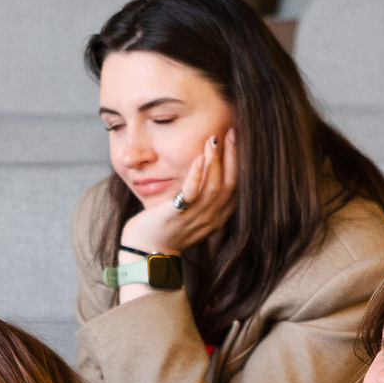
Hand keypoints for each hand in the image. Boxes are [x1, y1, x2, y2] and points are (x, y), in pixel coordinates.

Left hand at [118, 130, 238, 268]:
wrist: (146, 250)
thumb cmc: (167, 227)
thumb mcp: (192, 212)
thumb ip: (202, 196)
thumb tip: (207, 167)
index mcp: (217, 217)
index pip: (236, 187)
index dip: (238, 163)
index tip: (236, 141)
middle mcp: (211, 218)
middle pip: (230, 184)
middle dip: (232, 156)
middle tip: (231, 132)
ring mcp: (195, 218)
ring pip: (214, 187)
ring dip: (215, 161)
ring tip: (212, 139)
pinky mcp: (176, 215)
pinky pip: (191, 194)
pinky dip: (196, 175)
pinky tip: (198, 158)